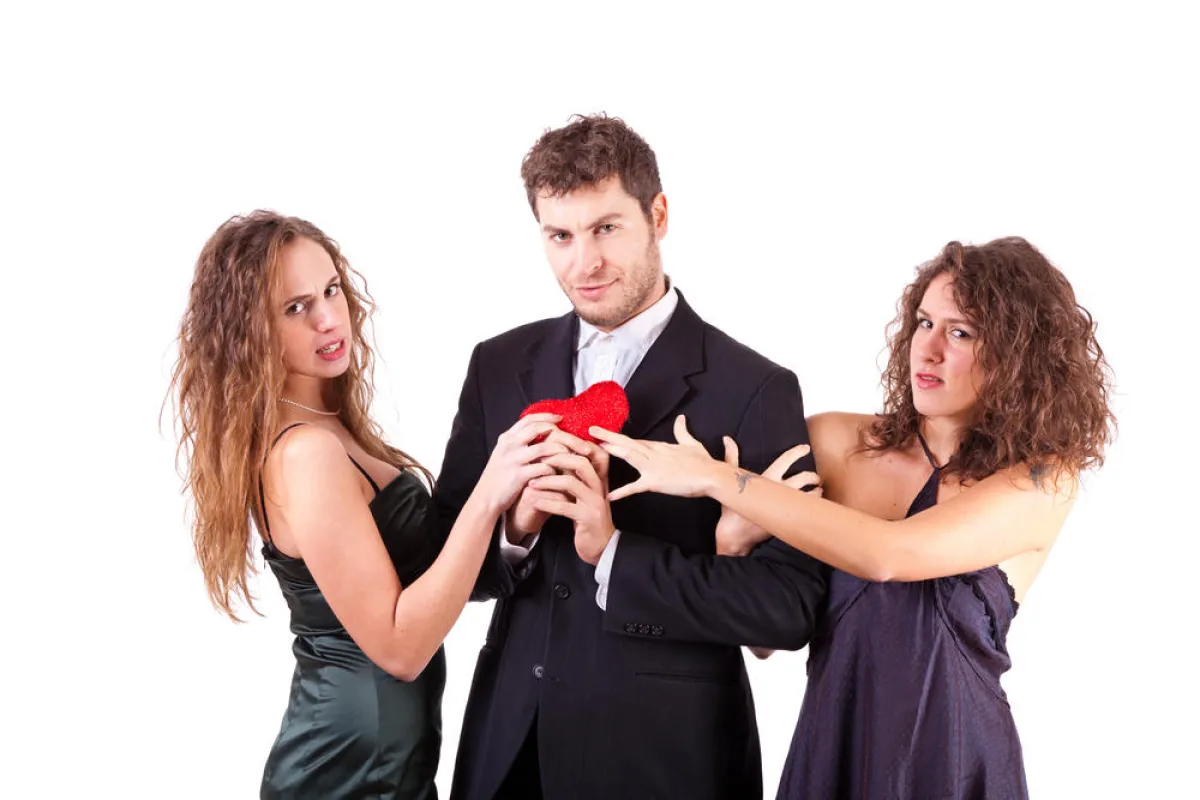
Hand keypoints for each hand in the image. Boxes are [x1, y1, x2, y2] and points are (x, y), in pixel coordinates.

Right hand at [475, 413, 567, 517]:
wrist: (485, 499)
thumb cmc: (499, 478)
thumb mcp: (504, 455)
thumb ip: (519, 443)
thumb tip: (540, 433)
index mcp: (506, 438)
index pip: (529, 419)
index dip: (546, 417)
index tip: (560, 418)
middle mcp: (509, 445)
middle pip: (539, 428)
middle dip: (559, 431)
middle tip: (574, 437)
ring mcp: (514, 460)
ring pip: (544, 448)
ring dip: (560, 451)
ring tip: (572, 455)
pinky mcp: (519, 476)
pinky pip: (542, 468)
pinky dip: (554, 469)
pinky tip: (559, 473)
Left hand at [506, 427, 609, 540]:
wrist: (601, 544)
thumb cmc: (586, 514)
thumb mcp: (583, 491)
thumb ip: (574, 474)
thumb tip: (554, 452)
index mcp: (599, 477)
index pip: (589, 451)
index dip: (569, 444)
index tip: (548, 444)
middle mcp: (600, 486)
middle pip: (581, 462)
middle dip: (557, 458)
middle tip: (538, 460)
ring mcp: (595, 502)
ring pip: (571, 483)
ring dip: (547, 481)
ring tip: (531, 483)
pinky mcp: (587, 519)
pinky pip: (565, 507)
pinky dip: (547, 503)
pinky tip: (535, 502)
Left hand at [590, 415, 721, 500]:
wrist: (712, 475)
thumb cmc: (704, 462)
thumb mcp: (692, 443)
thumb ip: (682, 431)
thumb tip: (681, 418)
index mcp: (660, 447)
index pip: (636, 441)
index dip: (620, 438)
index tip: (607, 435)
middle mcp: (654, 453)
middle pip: (627, 443)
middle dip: (609, 436)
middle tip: (592, 430)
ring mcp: (653, 466)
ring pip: (628, 456)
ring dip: (611, 451)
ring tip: (595, 447)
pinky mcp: (655, 481)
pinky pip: (635, 487)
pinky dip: (622, 492)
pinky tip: (610, 496)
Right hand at [715, 437, 821, 555]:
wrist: (734, 535)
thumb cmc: (731, 509)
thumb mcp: (731, 481)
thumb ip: (731, 457)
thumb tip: (727, 438)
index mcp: (767, 478)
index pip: (785, 460)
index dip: (797, 452)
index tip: (806, 448)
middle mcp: (779, 490)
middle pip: (804, 477)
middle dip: (813, 476)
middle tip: (816, 477)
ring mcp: (785, 505)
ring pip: (811, 494)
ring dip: (817, 492)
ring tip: (818, 491)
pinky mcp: (788, 519)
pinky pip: (807, 510)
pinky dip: (814, 506)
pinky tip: (814, 506)